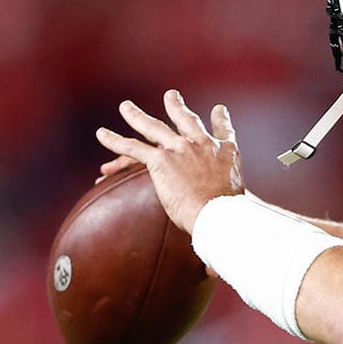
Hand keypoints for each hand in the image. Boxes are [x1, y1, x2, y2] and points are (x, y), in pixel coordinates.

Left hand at [96, 90, 243, 234]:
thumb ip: (234, 206)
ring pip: (153, 127)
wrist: (219, 211)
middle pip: (186, 120)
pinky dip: (115, 141)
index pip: (224, 131)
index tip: (219, 110)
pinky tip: (102, 134)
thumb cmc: (231, 212)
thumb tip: (227, 247)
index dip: (221, 120)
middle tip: (171, 96)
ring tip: (126, 107)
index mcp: (226, 152)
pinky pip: (132, 147)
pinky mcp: (160, 160)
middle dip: (177, 107)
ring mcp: (180, 148)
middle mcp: (203, 144)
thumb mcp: (240, 200)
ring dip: (137, 116)